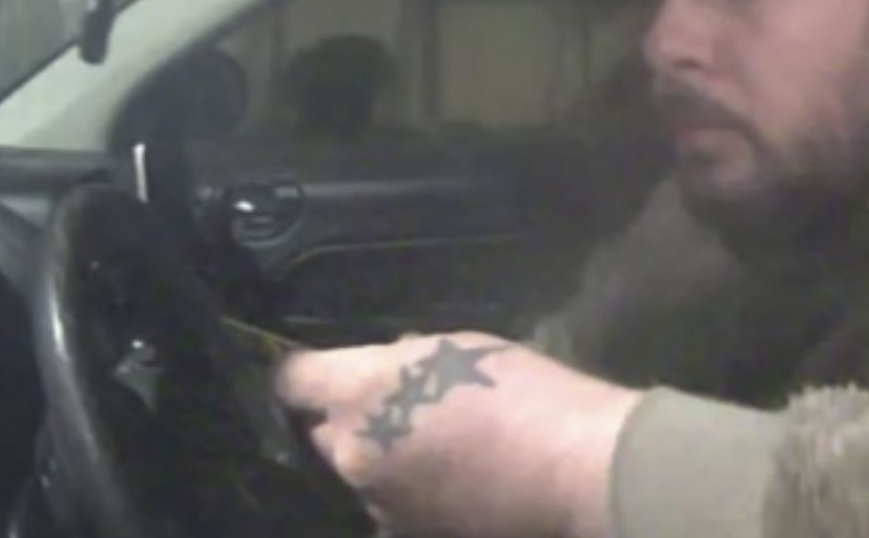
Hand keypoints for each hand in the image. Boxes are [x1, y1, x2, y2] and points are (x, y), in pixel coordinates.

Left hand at [275, 332, 642, 537]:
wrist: (575, 471)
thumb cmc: (526, 393)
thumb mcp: (461, 349)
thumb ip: (407, 359)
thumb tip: (388, 365)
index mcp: (360, 392)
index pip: (292, 379)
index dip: (303, 372)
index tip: (322, 370)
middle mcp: (352, 452)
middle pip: (326, 432)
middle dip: (353, 420)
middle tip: (405, 409)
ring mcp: (377, 502)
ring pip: (361, 472)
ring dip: (385, 460)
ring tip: (442, 452)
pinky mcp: (406, 533)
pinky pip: (391, 505)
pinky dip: (412, 494)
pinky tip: (457, 483)